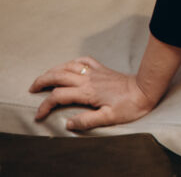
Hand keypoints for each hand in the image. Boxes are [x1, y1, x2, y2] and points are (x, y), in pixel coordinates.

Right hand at [29, 56, 157, 130]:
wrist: (146, 89)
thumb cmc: (130, 105)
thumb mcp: (109, 118)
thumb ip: (87, 121)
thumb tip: (68, 123)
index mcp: (87, 92)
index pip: (58, 96)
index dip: (45, 106)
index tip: (39, 115)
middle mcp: (89, 79)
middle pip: (58, 75)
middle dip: (42, 81)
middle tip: (32, 89)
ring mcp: (95, 72)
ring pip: (68, 65)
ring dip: (53, 70)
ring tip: (44, 77)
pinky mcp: (102, 68)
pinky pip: (84, 60)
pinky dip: (72, 62)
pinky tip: (69, 65)